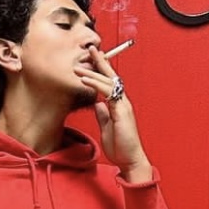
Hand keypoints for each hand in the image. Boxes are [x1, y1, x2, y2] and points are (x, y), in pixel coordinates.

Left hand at [74, 45, 153, 181]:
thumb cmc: (120, 146)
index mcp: (118, 104)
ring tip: (78, 66)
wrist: (130, 159)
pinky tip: (85, 80)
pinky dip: (96, 84)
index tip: (90, 59)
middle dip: (99, 62)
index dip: (100, 70)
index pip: (109, 82)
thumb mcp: (106, 127)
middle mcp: (122, 101)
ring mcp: (123, 105)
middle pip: (111, 76)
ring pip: (108, 82)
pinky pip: (107, 93)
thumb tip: (97, 103)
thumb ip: (103, 114)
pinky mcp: (122, 111)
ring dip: (92, 72)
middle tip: (89, 49)